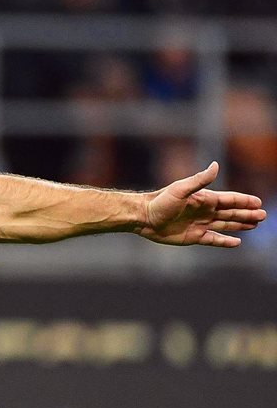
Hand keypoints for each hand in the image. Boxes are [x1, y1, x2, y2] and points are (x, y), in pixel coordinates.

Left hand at [141, 162, 265, 247]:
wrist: (143, 217)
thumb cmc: (160, 201)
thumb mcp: (181, 189)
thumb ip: (200, 180)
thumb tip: (216, 165)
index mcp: (205, 199)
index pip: (230, 199)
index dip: (244, 201)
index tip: (258, 202)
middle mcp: (205, 211)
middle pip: (231, 212)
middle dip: (247, 214)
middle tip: (263, 216)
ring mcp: (200, 224)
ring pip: (225, 224)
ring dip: (240, 225)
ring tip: (254, 224)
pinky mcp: (193, 237)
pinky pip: (213, 239)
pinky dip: (225, 241)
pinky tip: (237, 242)